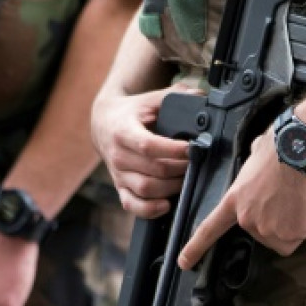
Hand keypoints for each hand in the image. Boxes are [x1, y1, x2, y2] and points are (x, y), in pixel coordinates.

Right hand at [91, 86, 192, 217]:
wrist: (104, 124)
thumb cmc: (133, 112)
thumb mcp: (149, 100)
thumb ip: (173, 96)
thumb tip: (201, 96)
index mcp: (123, 132)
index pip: (149, 146)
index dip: (173, 150)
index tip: (193, 149)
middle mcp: (118, 156)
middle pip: (153, 170)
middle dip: (180, 169)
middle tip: (198, 163)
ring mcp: (118, 174)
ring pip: (147, 189)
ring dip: (172, 188)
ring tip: (187, 179)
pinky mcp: (120, 188)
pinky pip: (133, 206)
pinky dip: (150, 210)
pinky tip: (167, 205)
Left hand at [178, 130, 305, 268]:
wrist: (298, 150)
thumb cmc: (279, 147)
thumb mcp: (255, 154)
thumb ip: (253, 166)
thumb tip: (259, 155)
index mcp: (235, 200)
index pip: (209, 228)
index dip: (196, 248)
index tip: (185, 262)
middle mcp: (248, 218)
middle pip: (265, 233)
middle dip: (280, 221)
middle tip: (291, 200)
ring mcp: (268, 228)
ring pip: (288, 236)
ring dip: (298, 221)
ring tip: (302, 198)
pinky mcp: (291, 233)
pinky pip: (305, 232)